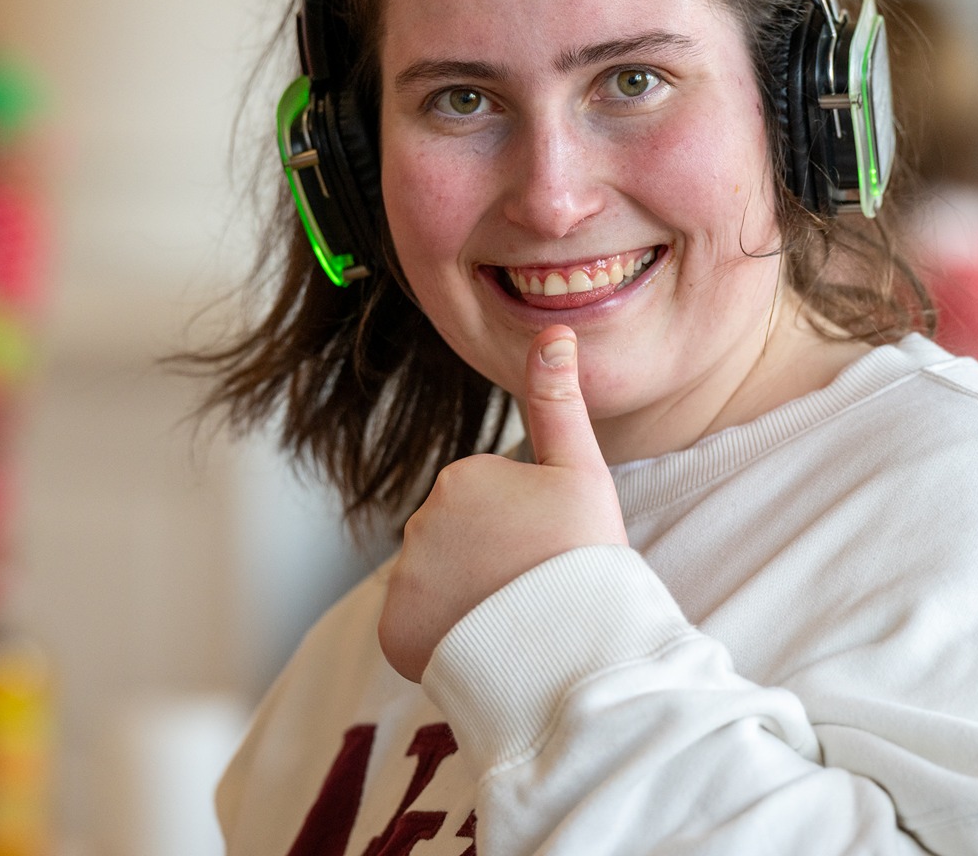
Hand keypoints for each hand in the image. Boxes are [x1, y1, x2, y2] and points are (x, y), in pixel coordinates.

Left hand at [379, 326, 628, 681]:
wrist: (568, 647)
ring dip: (467, 597)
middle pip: (457, 539)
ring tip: (512, 616)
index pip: (485, 499)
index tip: (547, 546)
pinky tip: (483, 641)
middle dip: (489, 559)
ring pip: (438, 582)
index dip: (523, 526)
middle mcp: (420, 521)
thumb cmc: (583, 555)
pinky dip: (443, 635)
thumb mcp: (580, 470)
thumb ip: (557, 400)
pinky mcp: (395, 630)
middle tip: (532, 583)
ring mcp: (404, 579)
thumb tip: (552, 329)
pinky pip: (418, 626)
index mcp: (461, 476)